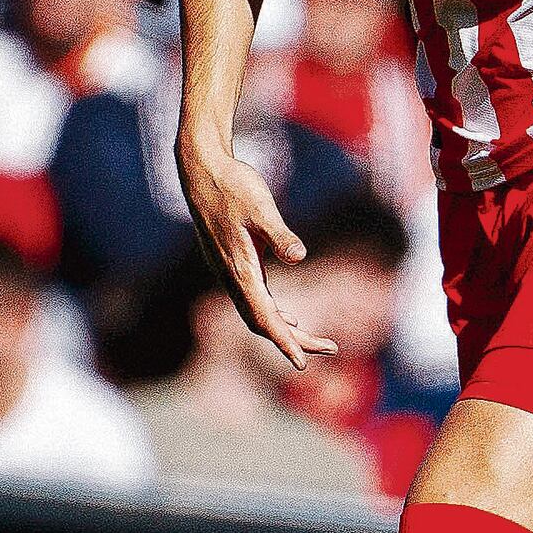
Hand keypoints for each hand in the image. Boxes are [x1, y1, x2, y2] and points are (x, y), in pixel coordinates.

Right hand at [175, 131, 319, 373]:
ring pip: (257, 314)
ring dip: (285, 330)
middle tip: (330, 348)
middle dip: (294, 340)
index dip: (284, 342)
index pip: (264, 318)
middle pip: (263, 323)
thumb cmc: (233, 186)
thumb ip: (280, 234)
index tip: (303, 362)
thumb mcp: (261, 207)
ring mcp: (229, 272)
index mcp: (240, 270)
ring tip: (316, 340)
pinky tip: (288, 316)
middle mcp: (232, 277)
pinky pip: (253, 300)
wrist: (201, 170)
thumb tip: (298, 255)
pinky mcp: (231, 264)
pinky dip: (272, 313)